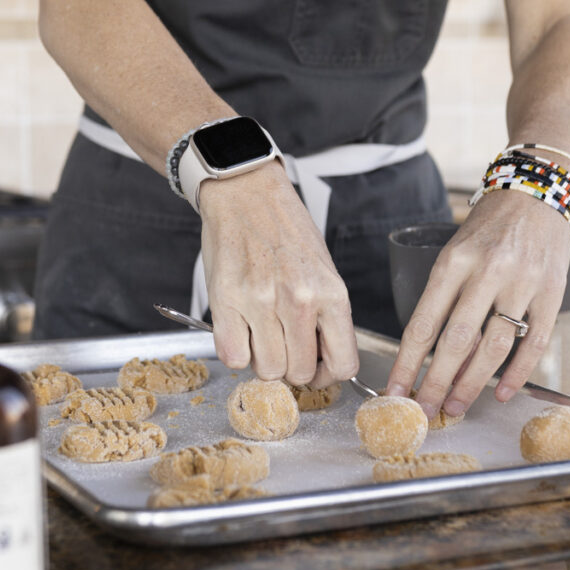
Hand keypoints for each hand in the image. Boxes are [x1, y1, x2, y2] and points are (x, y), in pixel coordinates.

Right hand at [199, 161, 359, 386]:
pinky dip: (235, 351)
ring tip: (260, 332)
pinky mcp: (226, 301)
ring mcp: (261, 302)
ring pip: (267, 370)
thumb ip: (325, 315)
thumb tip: (319, 360)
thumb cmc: (285, 230)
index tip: (316, 367)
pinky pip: (233, 357)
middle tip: (282, 343)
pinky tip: (239, 329)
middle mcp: (299, 300)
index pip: (343, 364)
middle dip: (291, 367)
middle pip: (300, 373)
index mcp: (332, 293)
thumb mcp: (323, 269)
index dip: (328, 376)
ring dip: (262, 359)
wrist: (246, 193)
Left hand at [386, 190, 569, 417]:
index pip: (423, 323)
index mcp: (453, 262)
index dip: (407, 364)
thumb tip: (429, 355)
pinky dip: (517, 373)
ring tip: (455, 405)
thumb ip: (442, 298)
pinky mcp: (550, 293)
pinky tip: (500, 392)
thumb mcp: (452, 253)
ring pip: (494, 347)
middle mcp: (486, 273)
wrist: (534, 194)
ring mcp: (522, 284)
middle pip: (456, 341)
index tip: (395, 391)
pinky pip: (533, 342)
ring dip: (472, 383)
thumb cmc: (486, 229)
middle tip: (424, 409)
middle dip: (436, 382)